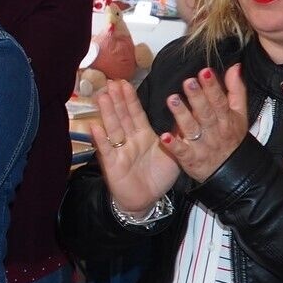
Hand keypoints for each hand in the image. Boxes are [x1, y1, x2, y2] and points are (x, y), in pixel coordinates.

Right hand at [90, 79, 181, 216]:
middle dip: (117, 99)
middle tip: (112, 82)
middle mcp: (130, 140)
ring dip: (107, 113)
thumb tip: (187, 115)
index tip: (124, 83)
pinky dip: (100, 139)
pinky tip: (95, 127)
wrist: (147, 200)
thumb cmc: (158, 177)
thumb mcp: (173, 153)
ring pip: (113, 128)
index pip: (136, 113)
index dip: (130, 98)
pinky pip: (106, 150)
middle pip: (122, 116)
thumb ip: (177, 135)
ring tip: (102, 97)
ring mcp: (119, 151)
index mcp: (144, 135)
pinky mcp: (112, 164)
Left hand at [159, 65, 248, 182]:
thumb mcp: (239, 114)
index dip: (213, 87)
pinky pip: (182, 152)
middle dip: (197, 97)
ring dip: (182, 115)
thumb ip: (236, 90)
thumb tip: (235, 67)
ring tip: (172, 100)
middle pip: (206, 112)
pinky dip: (173, 145)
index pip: (219, 100)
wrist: (233, 173)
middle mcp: (214, 130)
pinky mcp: (191, 159)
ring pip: (192, 129)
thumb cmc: (232, 138)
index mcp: (226, 118)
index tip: (204, 72)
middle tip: (188, 82)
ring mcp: (202, 145)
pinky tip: (164, 136)